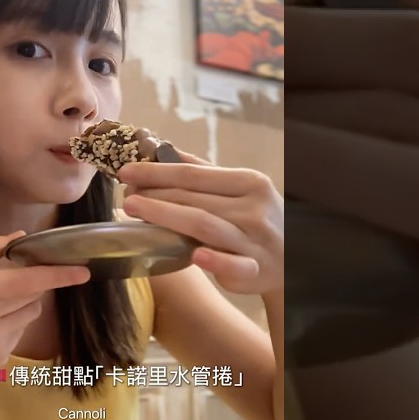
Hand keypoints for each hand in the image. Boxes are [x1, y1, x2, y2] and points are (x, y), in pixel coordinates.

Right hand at [0, 233, 89, 378]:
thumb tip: (19, 236)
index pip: (20, 281)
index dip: (54, 275)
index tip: (81, 271)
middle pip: (31, 294)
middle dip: (32, 284)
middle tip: (9, 286)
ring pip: (31, 312)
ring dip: (22, 305)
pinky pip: (22, 331)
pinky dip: (13, 325)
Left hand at [118, 151, 282, 296]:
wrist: (293, 260)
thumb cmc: (255, 220)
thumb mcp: (240, 190)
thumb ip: (203, 172)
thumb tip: (162, 150)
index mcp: (248, 183)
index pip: (193, 174)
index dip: (156, 172)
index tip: (126, 172)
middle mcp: (253, 208)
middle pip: (193, 198)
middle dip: (154, 195)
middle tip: (125, 195)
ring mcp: (255, 240)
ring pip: (205, 225)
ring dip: (166, 216)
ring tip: (134, 210)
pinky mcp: (256, 270)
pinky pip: (236, 265)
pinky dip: (216, 262)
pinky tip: (195, 257)